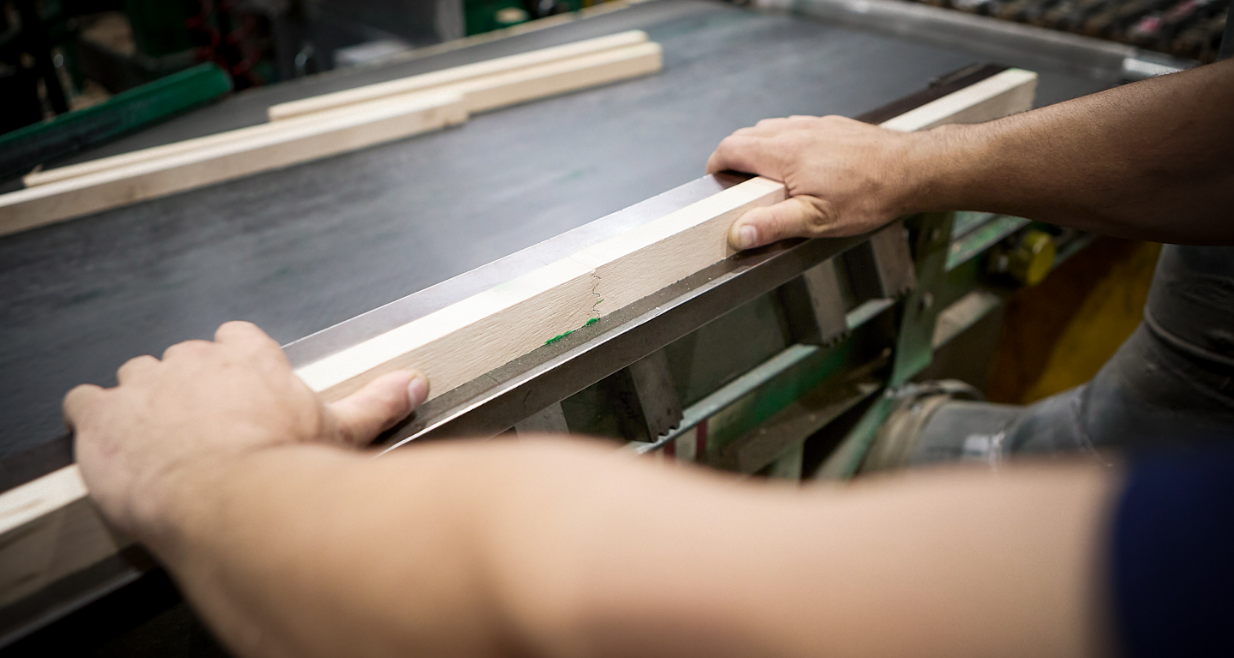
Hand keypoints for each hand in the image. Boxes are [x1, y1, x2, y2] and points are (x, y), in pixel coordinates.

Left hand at [64, 321, 428, 540]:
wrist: (234, 503)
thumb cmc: (287, 469)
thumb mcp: (340, 432)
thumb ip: (375, 402)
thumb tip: (414, 381)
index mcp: (247, 356)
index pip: (235, 340)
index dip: (236, 370)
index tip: (241, 399)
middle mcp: (193, 359)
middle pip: (184, 360)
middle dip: (189, 390)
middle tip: (205, 433)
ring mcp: (144, 385)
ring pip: (137, 380)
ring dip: (144, 406)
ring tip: (159, 446)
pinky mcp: (102, 415)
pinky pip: (85, 403)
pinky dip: (96, 422)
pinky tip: (113, 446)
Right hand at [707, 115, 933, 248]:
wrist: (912, 169)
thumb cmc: (869, 194)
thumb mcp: (817, 221)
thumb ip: (773, 224)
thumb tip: (738, 232)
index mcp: (784, 153)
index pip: (730, 148)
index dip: (716, 165)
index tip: (717, 183)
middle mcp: (795, 131)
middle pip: (746, 135)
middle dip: (734, 158)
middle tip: (738, 186)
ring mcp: (814, 125)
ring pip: (769, 129)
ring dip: (758, 149)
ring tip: (766, 179)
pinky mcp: (830, 125)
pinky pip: (794, 128)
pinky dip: (783, 143)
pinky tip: (799, 167)